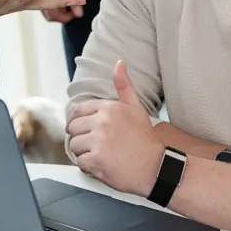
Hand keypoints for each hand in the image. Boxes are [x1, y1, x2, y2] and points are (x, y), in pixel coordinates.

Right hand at [28, 0, 82, 23]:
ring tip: (67, 1)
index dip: (66, 17)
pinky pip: (40, 0)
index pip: (54, 15)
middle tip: (73, 7)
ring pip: (44, 8)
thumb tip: (79, 14)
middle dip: (61, 15)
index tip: (75, 11)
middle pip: (48, 15)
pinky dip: (50, 1)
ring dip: (56, 9)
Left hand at [66, 60, 162, 194]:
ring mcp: (98, 141)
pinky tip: (102, 164)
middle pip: (73, 129)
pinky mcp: (96, 160)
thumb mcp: (136, 108)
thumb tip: (119, 64)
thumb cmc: (145, 139)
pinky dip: (88, 166)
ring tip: (101, 154)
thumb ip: (124, 86)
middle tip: (96, 145)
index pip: (77, 111)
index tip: (84, 129)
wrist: (156, 167)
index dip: (77, 122)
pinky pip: (80, 162)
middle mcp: (102, 122)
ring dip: (84, 152)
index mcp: (109, 108)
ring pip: (75, 146)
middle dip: (82, 138)